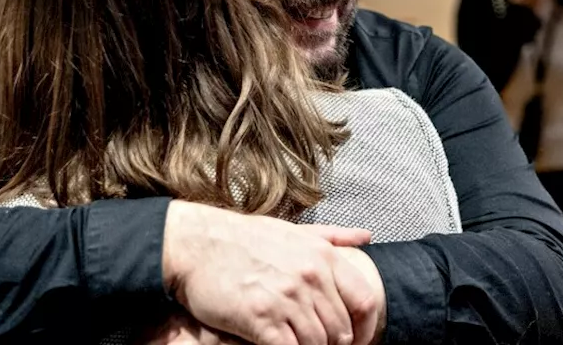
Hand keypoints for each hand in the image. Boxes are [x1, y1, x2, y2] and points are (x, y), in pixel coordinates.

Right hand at [163, 201, 379, 344]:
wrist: (196, 244)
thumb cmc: (243, 238)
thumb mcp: (293, 230)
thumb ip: (332, 236)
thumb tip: (366, 237)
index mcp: (322, 256)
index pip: (365, 301)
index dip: (366, 329)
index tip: (357, 341)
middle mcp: (309, 276)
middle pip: (342, 330)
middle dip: (332, 344)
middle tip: (314, 342)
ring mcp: (286, 298)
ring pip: (318, 344)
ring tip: (293, 340)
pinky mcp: (260, 319)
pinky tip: (275, 344)